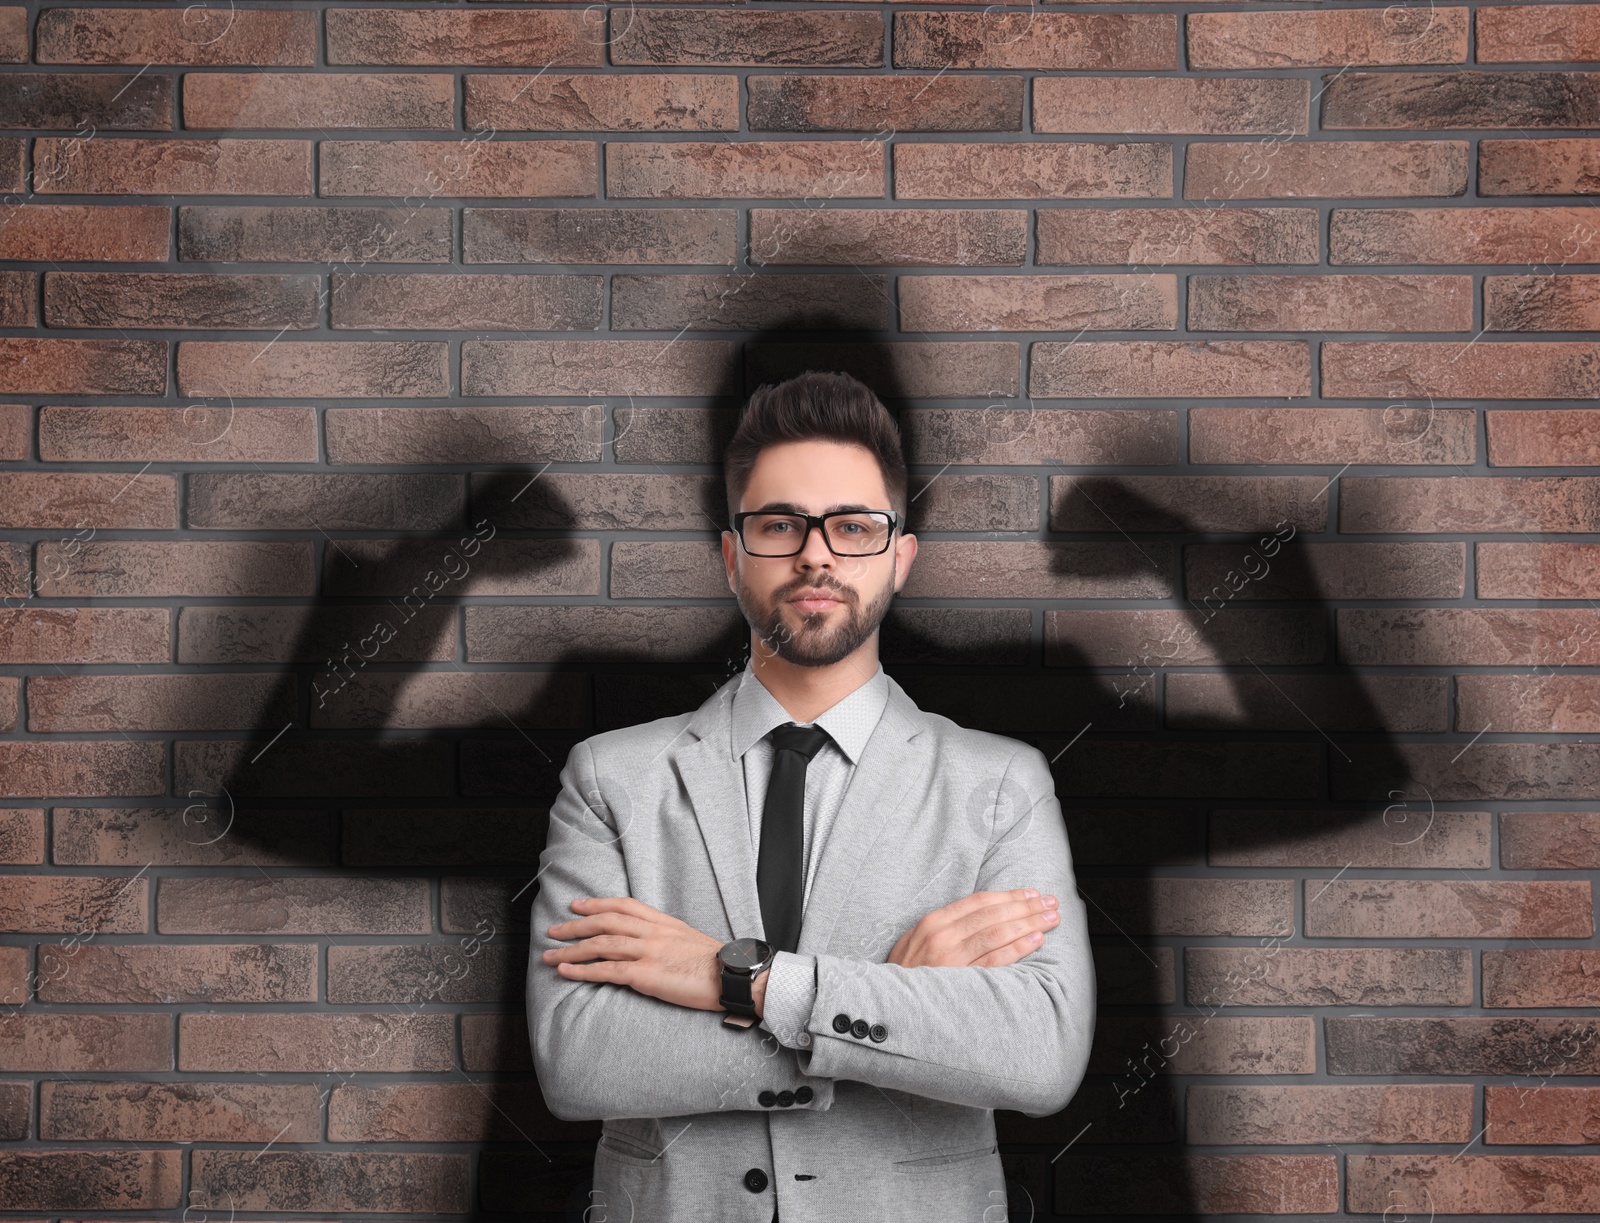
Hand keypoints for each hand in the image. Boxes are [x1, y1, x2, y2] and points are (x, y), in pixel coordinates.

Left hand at [543, 896, 763, 1014]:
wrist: (732, 976)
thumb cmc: (716, 963)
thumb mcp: (689, 938)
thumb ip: (666, 936)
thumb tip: (648, 941)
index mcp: (663, 922)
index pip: (623, 906)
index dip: (597, 904)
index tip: (577, 906)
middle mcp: (652, 932)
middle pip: (605, 922)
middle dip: (575, 926)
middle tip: (554, 930)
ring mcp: (648, 952)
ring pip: (600, 944)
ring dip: (570, 949)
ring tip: (549, 955)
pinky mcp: (646, 975)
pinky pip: (607, 970)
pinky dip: (583, 970)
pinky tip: (566, 971)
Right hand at [888, 888, 1059, 968]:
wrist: (888, 1007)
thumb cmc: (907, 974)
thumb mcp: (916, 941)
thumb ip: (945, 927)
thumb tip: (982, 915)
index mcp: (933, 922)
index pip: (979, 902)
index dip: (1009, 895)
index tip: (1031, 893)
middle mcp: (943, 936)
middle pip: (993, 915)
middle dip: (1026, 907)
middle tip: (1051, 902)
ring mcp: (951, 958)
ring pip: (998, 934)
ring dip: (1029, 923)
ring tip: (1051, 918)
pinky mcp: (961, 980)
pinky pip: (996, 960)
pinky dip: (1018, 948)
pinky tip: (1036, 940)